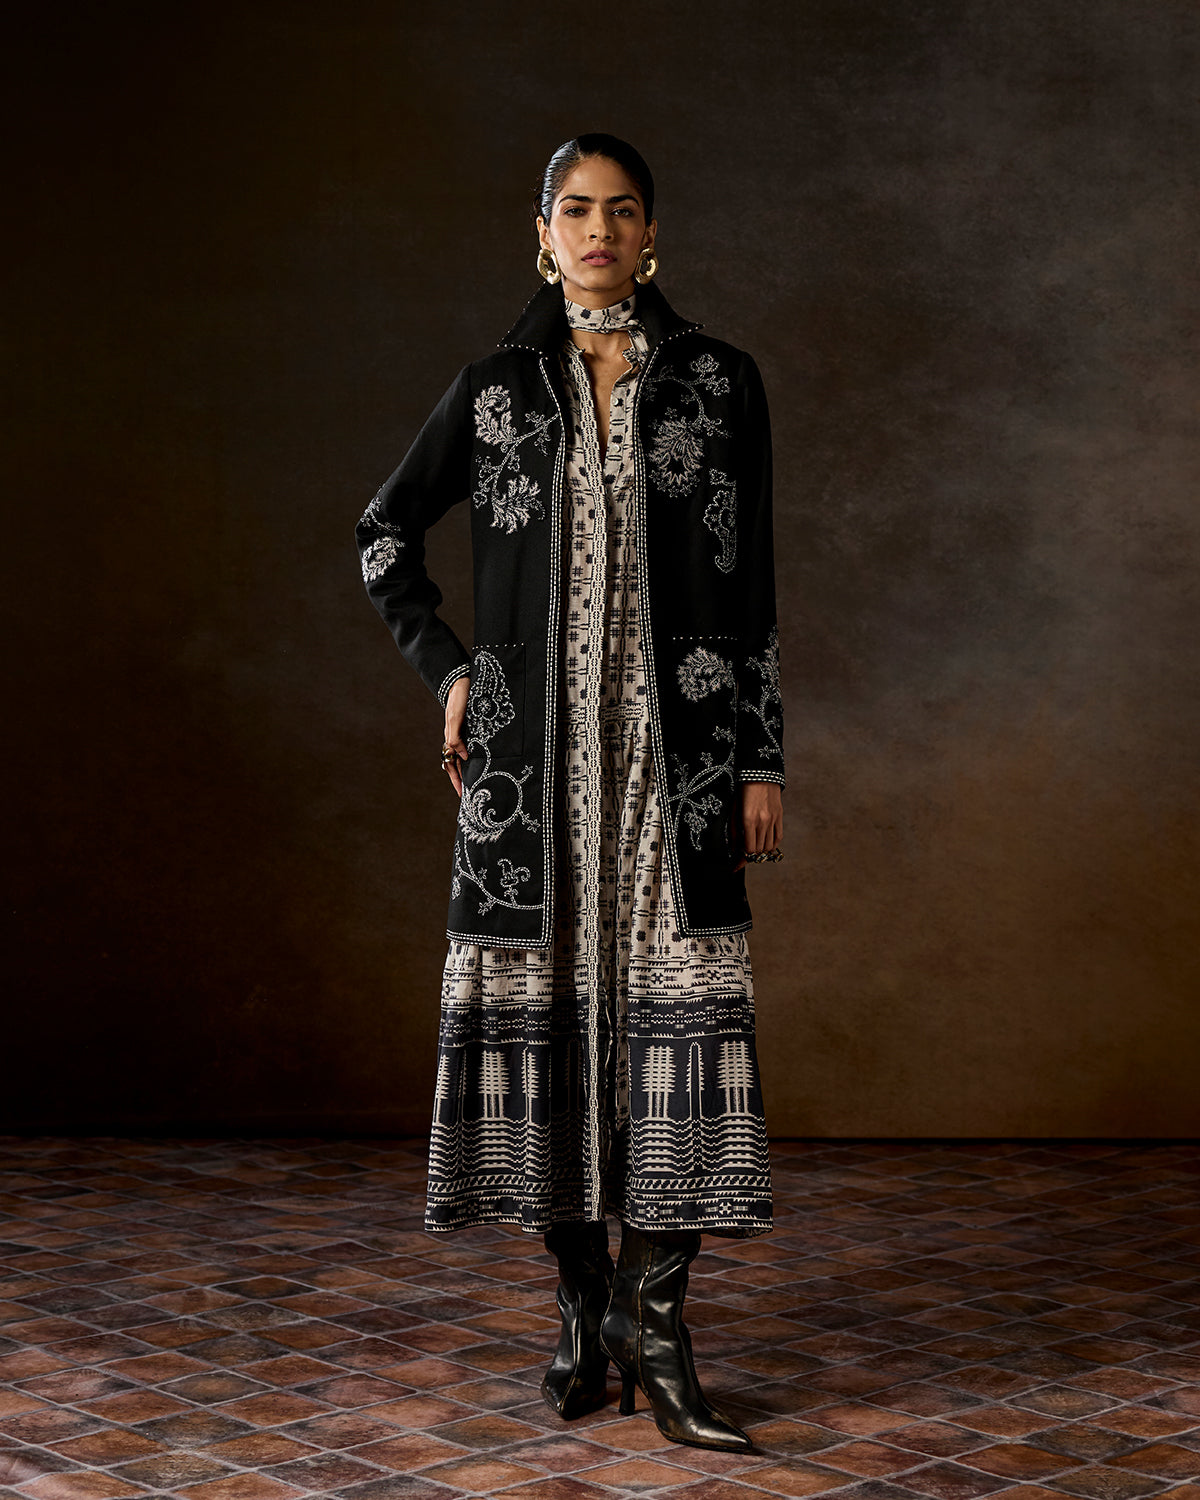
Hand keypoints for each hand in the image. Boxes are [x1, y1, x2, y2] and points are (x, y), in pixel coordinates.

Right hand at [442, 675, 469, 795]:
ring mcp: (465, 735)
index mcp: (451, 739)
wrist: (463, 682)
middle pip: (458, 766)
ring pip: (466, 759)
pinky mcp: (473, 730)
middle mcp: (458, 740)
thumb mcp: (455, 718)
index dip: (457, 781)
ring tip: (477, 784)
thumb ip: (456, 738)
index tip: (462, 795)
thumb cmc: (459, 699)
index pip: (452, 766)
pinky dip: (477, 758)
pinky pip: (473, 748)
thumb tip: (464, 756)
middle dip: (463, 781)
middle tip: (470, 796)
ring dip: (470, 771)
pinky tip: (484, 763)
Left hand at [732, 781, 782, 870]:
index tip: (736, 866)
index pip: (748, 849)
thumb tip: (733, 848)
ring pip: (768, 846)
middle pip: (758, 850)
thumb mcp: (734, 809)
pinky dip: (772, 845)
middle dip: (750, 856)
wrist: (760, 773)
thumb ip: (734, 831)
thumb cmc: (743, 790)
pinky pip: (778, 837)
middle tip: (742, 857)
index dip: (742, 860)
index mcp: (748, 820)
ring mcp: (773, 819)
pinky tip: (765, 845)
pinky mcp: (780, 816)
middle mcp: (762, 821)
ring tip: (753, 850)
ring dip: (760, 852)